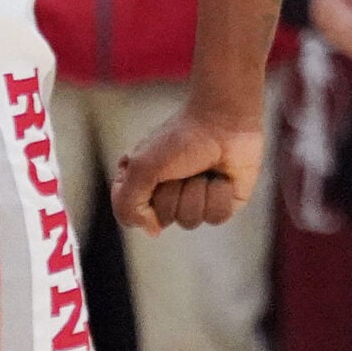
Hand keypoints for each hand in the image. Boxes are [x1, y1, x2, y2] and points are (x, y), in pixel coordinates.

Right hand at [112, 104, 265, 234]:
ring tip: (204, 169)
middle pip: (164, 219)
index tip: (153, 176)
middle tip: (182, 168)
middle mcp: (170, 194)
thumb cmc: (181, 138)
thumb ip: (127, 204)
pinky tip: (222, 176)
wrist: (223, 120)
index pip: (132, 215)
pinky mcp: (224, 202)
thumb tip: (151, 230)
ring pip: (191, 221)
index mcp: (144, 183)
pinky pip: (216, 217)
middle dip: (174, 193)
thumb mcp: (141, 167)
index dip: (142, 201)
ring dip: (197, 192)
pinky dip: (219, 195)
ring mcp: (198, 199)